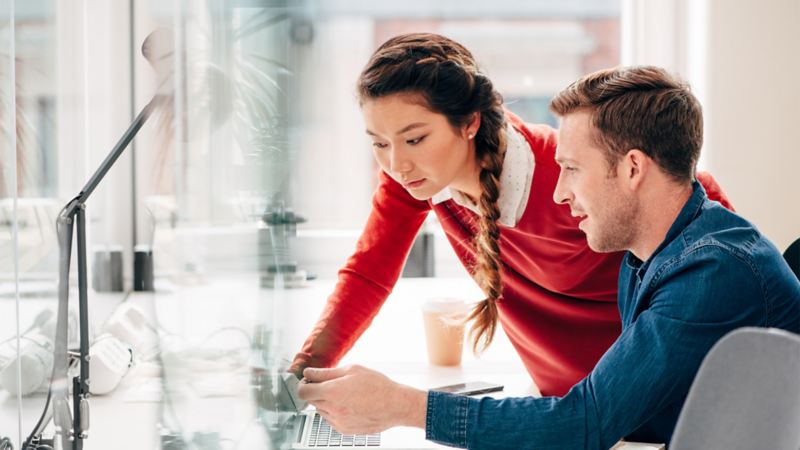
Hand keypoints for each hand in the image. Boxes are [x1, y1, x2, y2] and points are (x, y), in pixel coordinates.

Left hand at [297, 364, 426, 434]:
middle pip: (311, 401)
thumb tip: (309, 373)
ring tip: (344, 394)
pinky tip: (349, 404)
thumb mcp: (352, 370)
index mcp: (332, 391)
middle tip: (330, 383)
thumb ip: (326, 373)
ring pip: (321, 410)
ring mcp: (338, 422)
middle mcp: (332, 409)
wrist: (395, 405)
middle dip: (316, 391)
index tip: (308, 380)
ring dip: (325, 402)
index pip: (303, 392)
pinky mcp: (344, 430)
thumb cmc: (377, 386)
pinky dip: (334, 411)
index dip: (303, 384)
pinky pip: (331, 420)